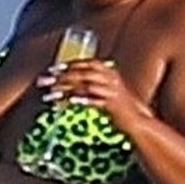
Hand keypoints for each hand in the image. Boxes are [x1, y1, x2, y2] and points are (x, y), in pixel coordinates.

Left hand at [35, 58, 150, 131]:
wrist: (138, 120)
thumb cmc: (118, 107)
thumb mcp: (104, 91)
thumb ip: (90, 85)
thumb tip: (67, 85)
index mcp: (109, 72)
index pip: (86, 63)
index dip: (69, 65)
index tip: (53, 68)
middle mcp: (111, 79)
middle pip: (83, 73)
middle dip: (62, 76)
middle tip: (46, 80)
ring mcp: (112, 91)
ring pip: (86, 85)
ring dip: (67, 88)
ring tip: (51, 93)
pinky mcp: (113, 105)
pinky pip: (96, 100)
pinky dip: (83, 99)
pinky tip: (71, 100)